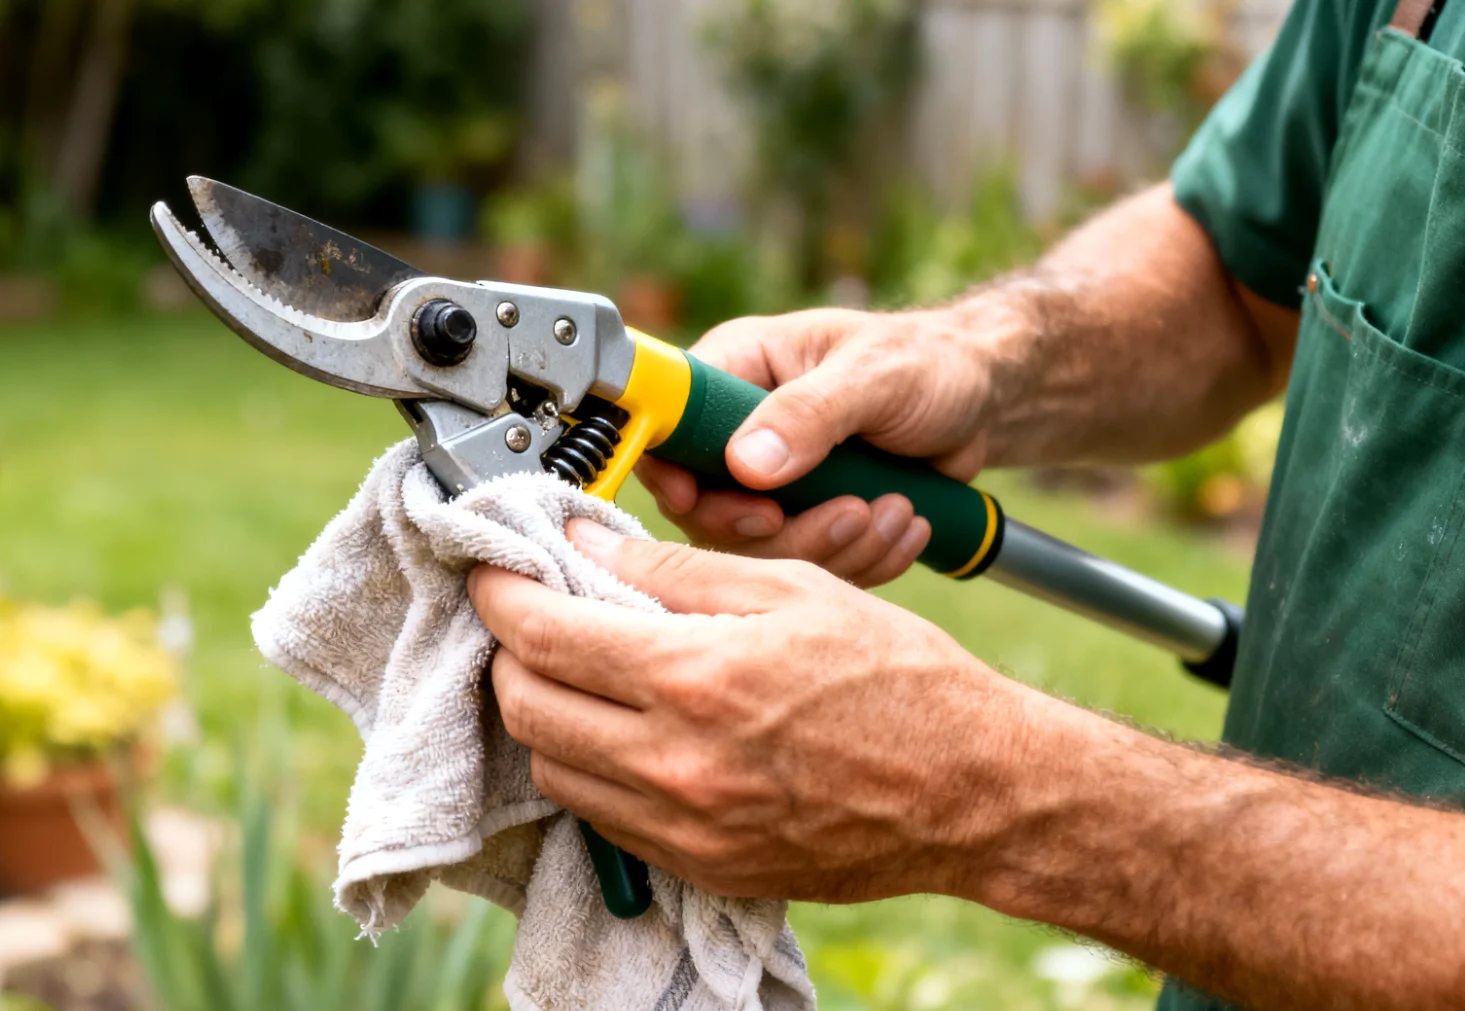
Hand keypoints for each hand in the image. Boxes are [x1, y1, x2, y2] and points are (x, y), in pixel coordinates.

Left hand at [467, 518, 1043, 901]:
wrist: (970, 790)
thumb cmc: (899, 678)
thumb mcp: (796, 588)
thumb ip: (678, 572)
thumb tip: (589, 547)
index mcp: (695, 676)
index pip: (543, 633)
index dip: (500, 591)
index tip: (494, 568)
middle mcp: (675, 762)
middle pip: (525, 706)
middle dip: (510, 652)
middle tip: (533, 615)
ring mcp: (683, 826)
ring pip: (553, 768)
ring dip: (545, 713)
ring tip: (582, 673)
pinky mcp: (700, 866)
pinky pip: (602, 817)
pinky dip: (590, 767)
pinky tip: (625, 731)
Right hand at [636, 307, 994, 586]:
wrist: (980, 399)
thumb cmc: (925, 360)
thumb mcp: (873, 374)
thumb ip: (809, 414)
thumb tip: (745, 464)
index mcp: (734, 372)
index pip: (667, 433)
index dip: (681, 482)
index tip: (739, 510)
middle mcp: (737, 432)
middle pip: (708, 513)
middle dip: (782, 532)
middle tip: (849, 515)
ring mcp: (771, 483)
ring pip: (760, 553)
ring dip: (836, 548)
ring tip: (898, 511)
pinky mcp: (807, 521)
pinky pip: (809, 567)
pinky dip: (863, 561)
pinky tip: (906, 526)